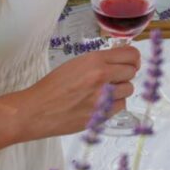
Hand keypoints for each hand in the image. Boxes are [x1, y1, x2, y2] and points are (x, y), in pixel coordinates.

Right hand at [11, 46, 140, 139]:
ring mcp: (102, 97)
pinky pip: (120, 106)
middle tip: (115, 77)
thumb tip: (121, 59)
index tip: (132, 62)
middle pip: (132, 72)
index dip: (133, 58)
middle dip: (125, 74)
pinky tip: (101, 103)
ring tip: (105, 92)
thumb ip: (100, 60)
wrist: (36, 110)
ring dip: (120, 90)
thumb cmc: (52, 87)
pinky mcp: (101, 115)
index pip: (130, 54)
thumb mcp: (77, 63)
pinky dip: (114, 105)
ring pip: (129, 90)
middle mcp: (101, 76)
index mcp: (95, 60)